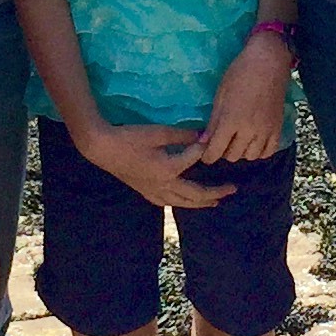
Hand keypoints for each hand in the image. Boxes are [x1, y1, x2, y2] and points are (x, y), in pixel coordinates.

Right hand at [83, 119, 231, 210]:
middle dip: (215, 192)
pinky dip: (182, 203)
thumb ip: (181, 135)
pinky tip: (184, 202)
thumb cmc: (130, 138)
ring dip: (201, 203)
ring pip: (183, 203)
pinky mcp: (146, 192)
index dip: (203, 148)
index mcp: (168, 169)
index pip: (194, 159)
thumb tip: (202, 136)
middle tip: (232, 189)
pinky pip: (168, 202)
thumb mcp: (158, 132)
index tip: (210, 138)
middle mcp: (164, 186)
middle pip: (195, 194)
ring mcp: (154, 192)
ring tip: (215, 202)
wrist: (102, 149)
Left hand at [195, 32, 290, 164]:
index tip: (205, 154)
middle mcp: (249, 130)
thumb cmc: (239, 73)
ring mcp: (266, 131)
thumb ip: (213, 121)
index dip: (207, 156)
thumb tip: (204, 141)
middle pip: (232, 156)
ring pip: (250, 157)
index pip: (215, 151)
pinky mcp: (278, 128)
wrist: (268, 62)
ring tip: (236, 141)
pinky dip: (259, 152)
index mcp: (231, 121)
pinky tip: (253, 143)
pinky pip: (268, 152)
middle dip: (223, 152)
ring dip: (240, 153)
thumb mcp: (220, 95)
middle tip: (220, 142)